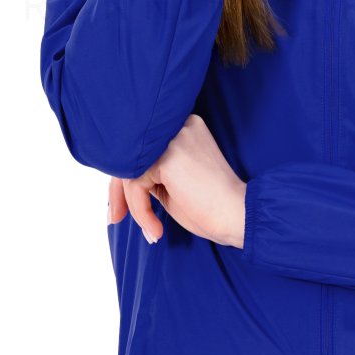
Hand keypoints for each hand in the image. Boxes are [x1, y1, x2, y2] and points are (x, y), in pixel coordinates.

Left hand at [107, 114, 247, 248]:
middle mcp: (179, 124)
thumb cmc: (212, 207)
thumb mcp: (172, 184)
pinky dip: (140, 210)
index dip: (127, 179)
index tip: (121, 209)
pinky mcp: (167, 155)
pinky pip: (135, 184)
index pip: (142, 149)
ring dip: (132, 205)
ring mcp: (174, 137)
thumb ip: (148, 173)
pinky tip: (156, 227)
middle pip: (130, 154)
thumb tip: (113, 179)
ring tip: (150, 229)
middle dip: (118, 191)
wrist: (240, 217)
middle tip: (114, 219)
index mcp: (184, 128)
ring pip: (128, 169)